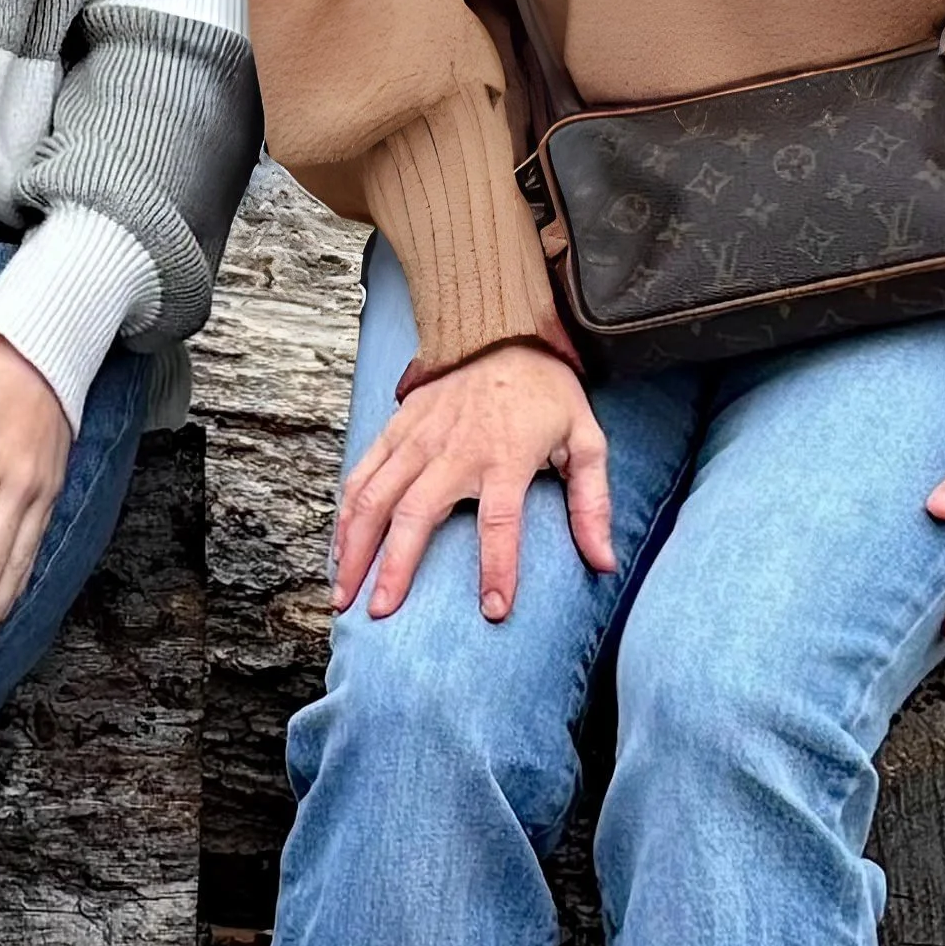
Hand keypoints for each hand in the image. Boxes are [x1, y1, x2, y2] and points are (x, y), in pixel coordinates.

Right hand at [334, 339, 613, 623]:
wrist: (501, 331)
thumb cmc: (546, 393)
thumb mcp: (585, 440)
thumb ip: (593, 504)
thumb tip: (604, 562)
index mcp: (506, 457)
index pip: (501, 522)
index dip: (498, 568)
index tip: (493, 610)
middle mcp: (454, 450)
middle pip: (415, 514)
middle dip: (394, 568)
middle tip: (380, 613)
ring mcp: (418, 439)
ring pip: (376, 497)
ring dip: (356, 547)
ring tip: (344, 593)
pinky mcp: (396, 429)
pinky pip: (363, 474)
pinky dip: (347, 513)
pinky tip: (340, 548)